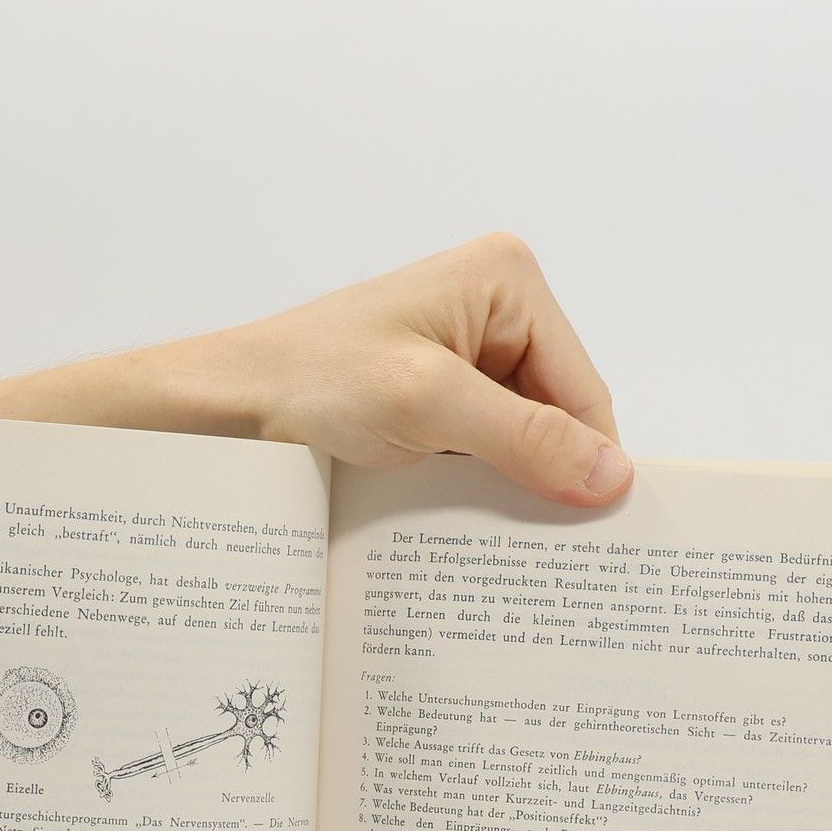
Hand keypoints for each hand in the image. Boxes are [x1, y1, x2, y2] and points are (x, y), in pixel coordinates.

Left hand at [0, 233, 631, 509]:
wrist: (218, 407)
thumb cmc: (305, 381)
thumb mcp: (426, 406)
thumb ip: (525, 439)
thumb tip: (613, 478)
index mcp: (506, 280)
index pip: (584, 390)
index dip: (589, 464)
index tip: (592, 536)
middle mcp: (492, 308)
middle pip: (558, 417)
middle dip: (546, 476)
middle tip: (542, 550)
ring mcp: (461, 355)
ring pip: (520, 442)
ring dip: (506, 488)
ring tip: (491, 538)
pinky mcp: (431, 397)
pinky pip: (480, 452)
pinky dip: (473, 489)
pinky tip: (456, 521)